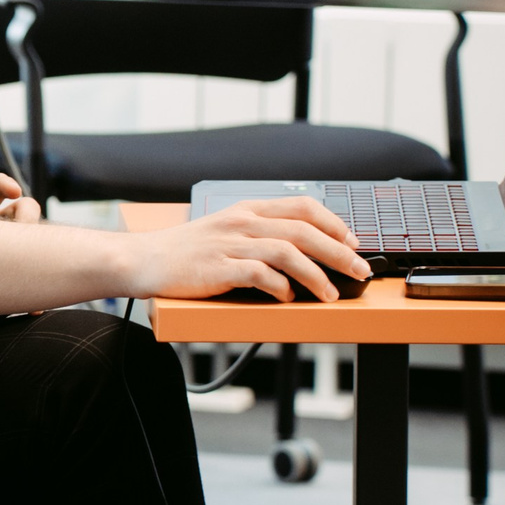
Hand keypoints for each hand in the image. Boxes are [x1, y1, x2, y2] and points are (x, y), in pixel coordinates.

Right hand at [124, 195, 366, 304]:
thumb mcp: (226, 231)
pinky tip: (288, 298)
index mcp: (247, 210)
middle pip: (304, 231)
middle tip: (360, 270)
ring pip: (288, 253)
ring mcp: (231, 244)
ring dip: (316, 275)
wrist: (144, 260)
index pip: (303, 207)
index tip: (353, 242)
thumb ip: (259, 234)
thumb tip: (301, 251)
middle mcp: (243, 222)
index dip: (334, 224)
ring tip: (330, 294)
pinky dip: (281, 287)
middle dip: (339, 252)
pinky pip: (260, 275)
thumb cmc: (186, 252)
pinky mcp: (219, 268)